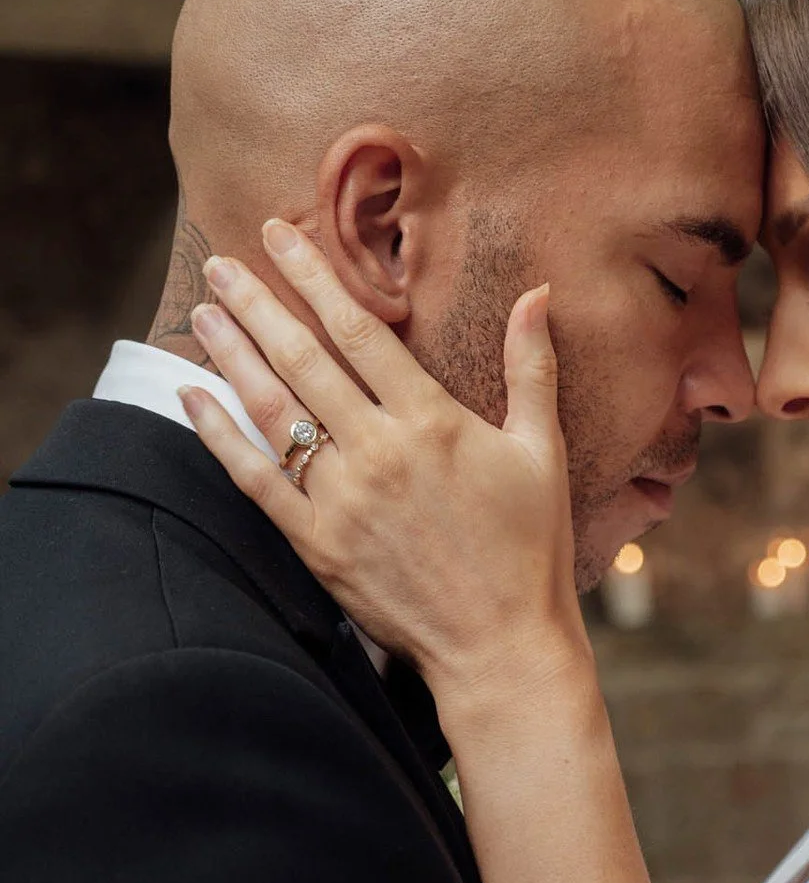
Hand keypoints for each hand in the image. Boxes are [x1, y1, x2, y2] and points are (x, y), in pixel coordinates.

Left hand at [181, 220, 589, 701]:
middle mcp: (378, 451)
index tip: (281, 237)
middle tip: (221, 262)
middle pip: (303, 359)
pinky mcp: (317, 545)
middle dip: (257, 304)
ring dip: (233, 356)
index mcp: (431, 420)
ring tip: (203, 313)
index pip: (359, 330)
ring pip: (273, 411)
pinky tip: (194, 398)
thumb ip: (531, 367)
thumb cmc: (530, 548)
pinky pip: (255, 481)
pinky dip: (219, 436)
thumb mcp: (540, 450)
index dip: (315, 277)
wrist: (502, 645)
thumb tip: (539, 293)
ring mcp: (341, 500)